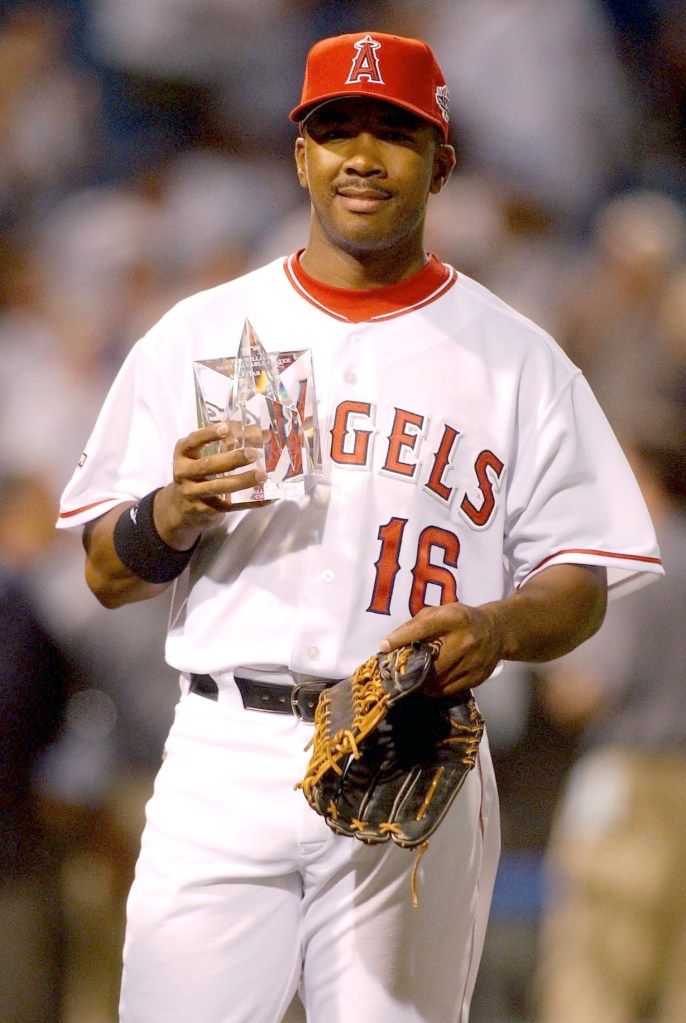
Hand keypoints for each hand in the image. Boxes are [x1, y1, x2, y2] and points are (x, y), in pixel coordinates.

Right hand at [155, 422, 267, 547]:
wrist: (180, 508)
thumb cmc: (198, 473)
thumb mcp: (205, 455)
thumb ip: (230, 442)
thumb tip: (263, 434)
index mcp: (184, 454)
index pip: (192, 441)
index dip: (208, 434)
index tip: (226, 428)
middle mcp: (184, 473)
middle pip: (208, 465)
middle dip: (232, 459)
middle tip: (253, 454)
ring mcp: (193, 493)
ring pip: (218, 487)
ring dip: (242, 481)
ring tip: (262, 475)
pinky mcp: (206, 510)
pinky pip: (231, 506)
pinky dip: (251, 502)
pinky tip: (268, 498)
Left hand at [378, 602, 503, 696]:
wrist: (497, 631)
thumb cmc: (461, 619)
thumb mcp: (441, 612)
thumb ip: (416, 623)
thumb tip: (391, 641)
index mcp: (453, 618)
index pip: (423, 629)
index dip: (401, 638)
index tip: (384, 646)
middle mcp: (465, 640)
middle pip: (431, 662)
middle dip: (411, 669)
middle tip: (397, 673)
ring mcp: (473, 660)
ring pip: (439, 680)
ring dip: (421, 683)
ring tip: (411, 681)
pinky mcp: (477, 677)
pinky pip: (449, 690)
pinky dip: (435, 690)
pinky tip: (428, 686)